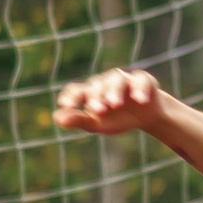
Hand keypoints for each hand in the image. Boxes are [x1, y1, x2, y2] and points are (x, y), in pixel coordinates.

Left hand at [53, 65, 167, 137]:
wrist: (145, 116)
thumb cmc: (117, 118)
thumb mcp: (96, 123)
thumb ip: (78, 120)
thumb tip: (57, 118)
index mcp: (90, 93)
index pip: (76, 90)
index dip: (71, 96)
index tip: (67, 106)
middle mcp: (106, 83)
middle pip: (97, 85)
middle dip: (96, 96)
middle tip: (97, 110)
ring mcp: (125, 80)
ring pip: (117, 79)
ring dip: (115, 90)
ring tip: (115, 104)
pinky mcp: (143, 80)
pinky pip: (141, 80)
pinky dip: (140, 89)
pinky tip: (140, 100)